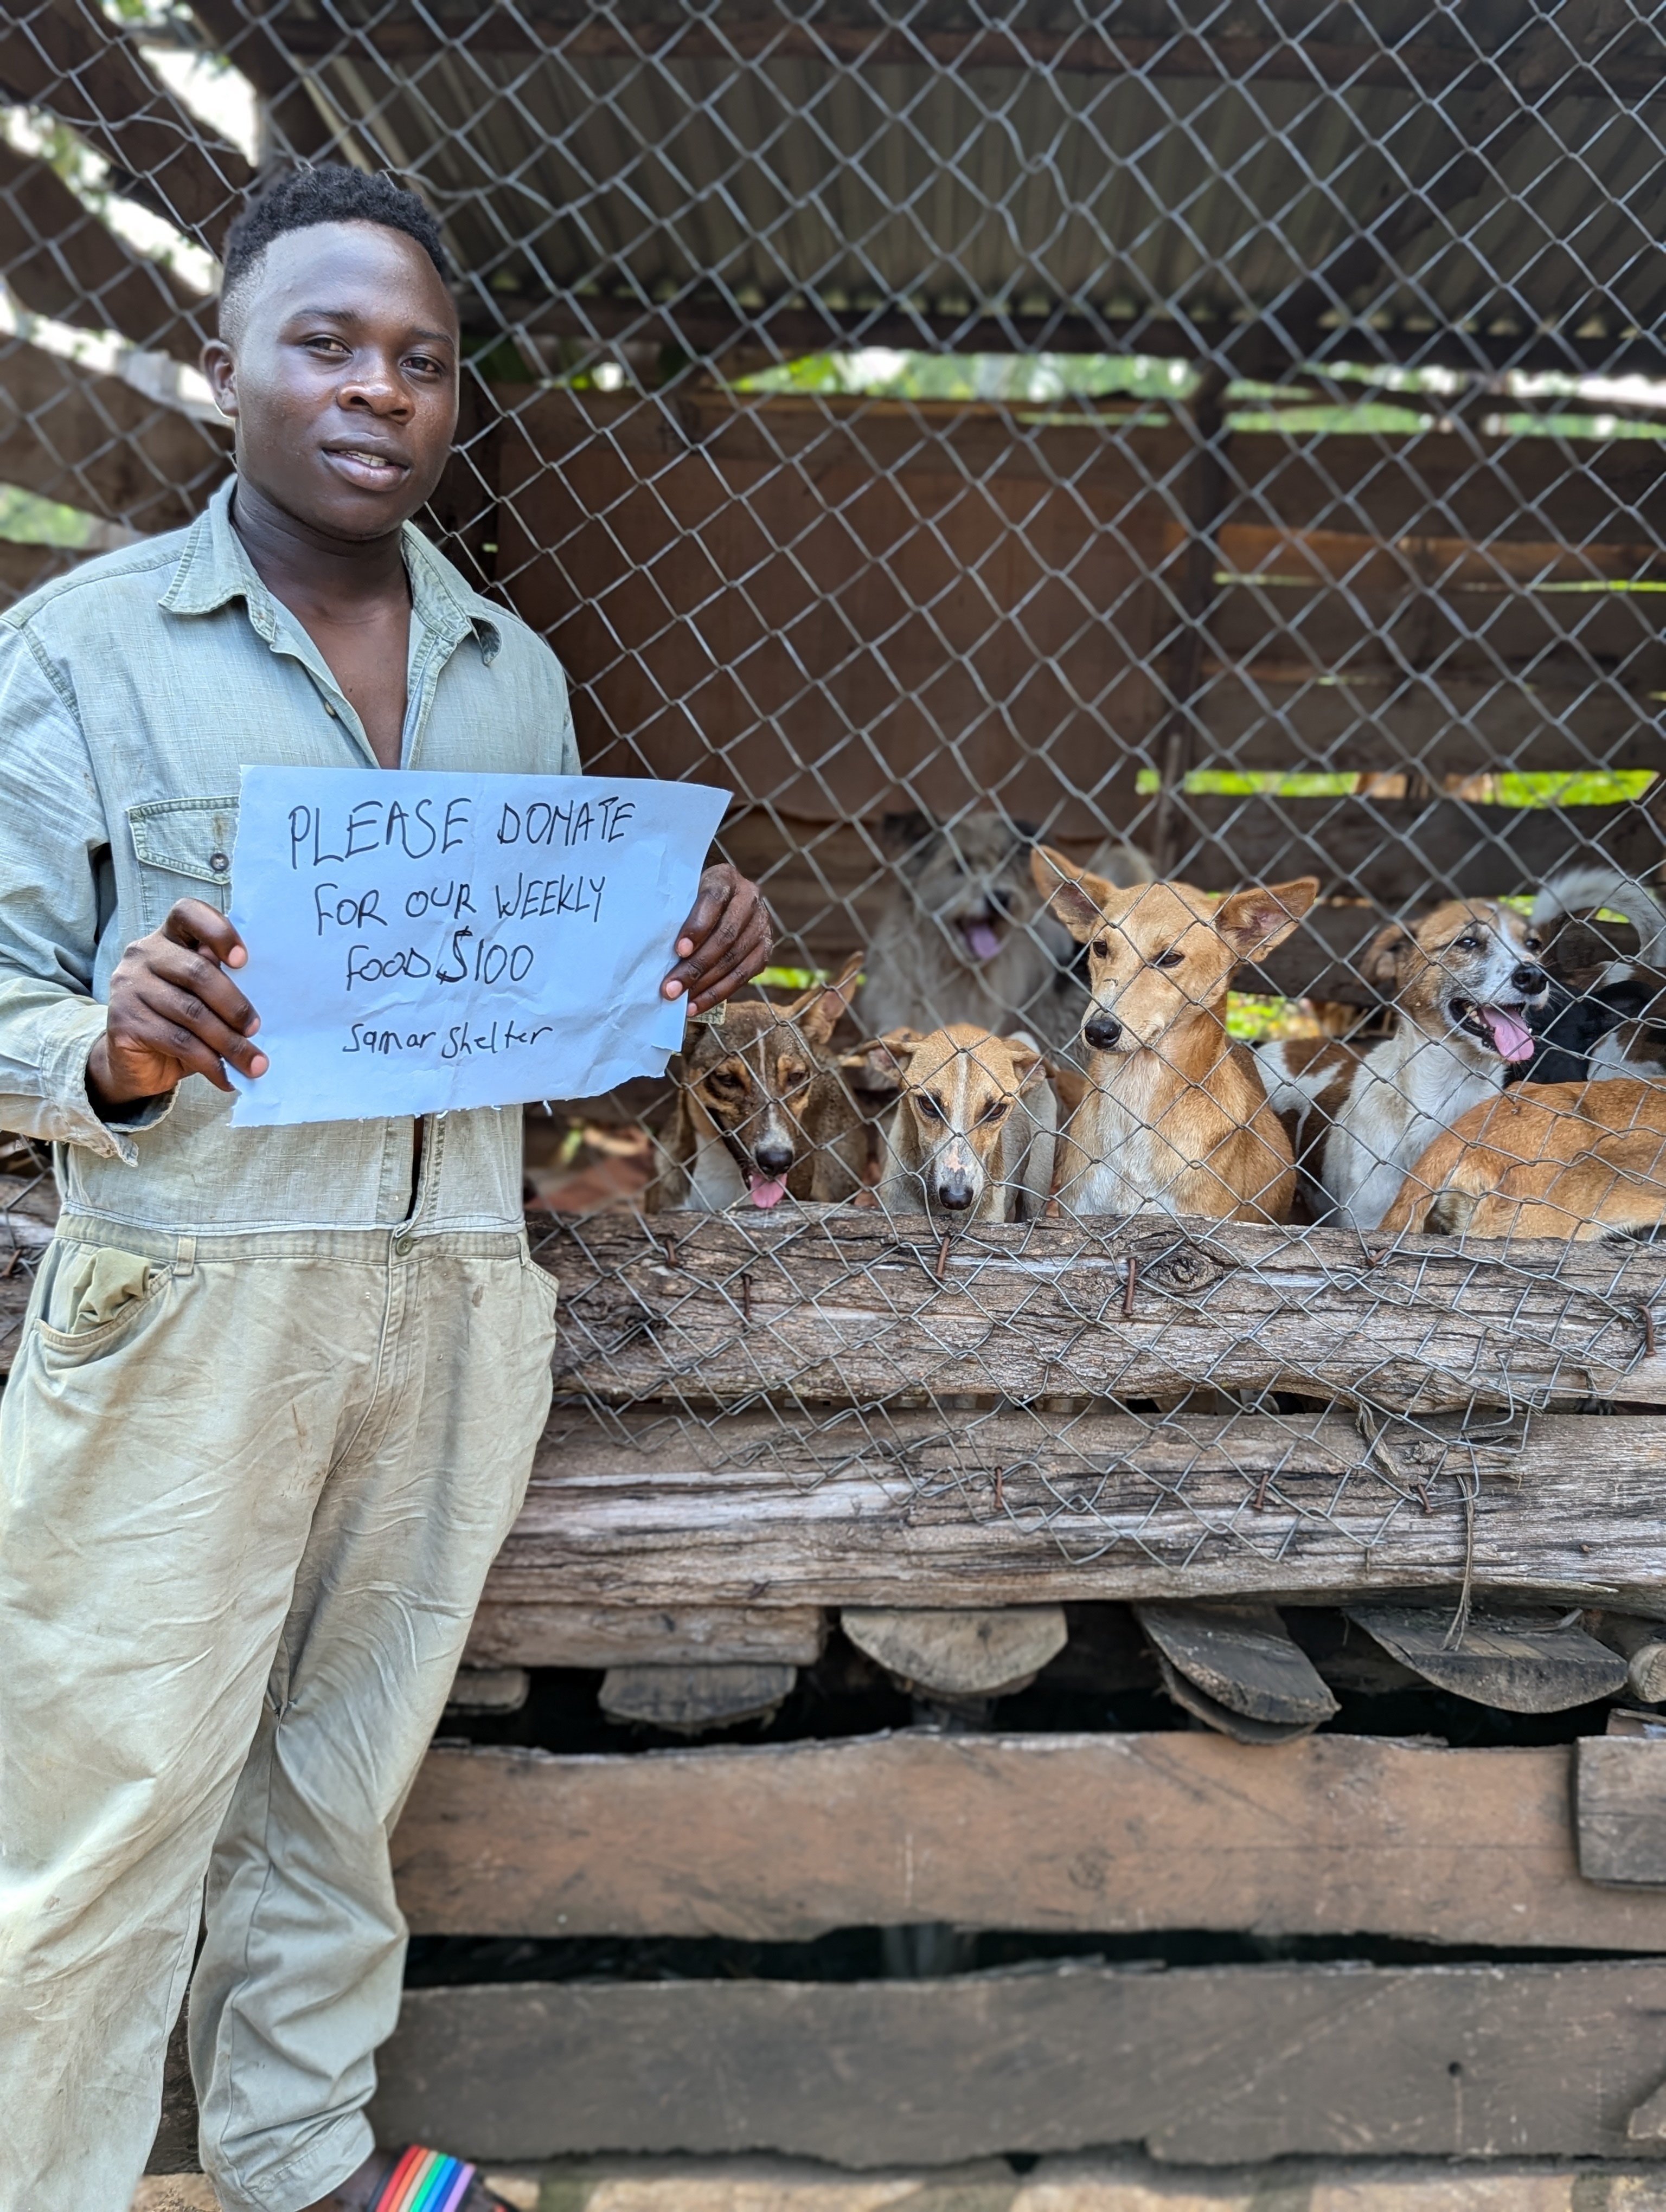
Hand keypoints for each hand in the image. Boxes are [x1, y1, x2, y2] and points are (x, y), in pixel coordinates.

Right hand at [87, 898, 267, 1112]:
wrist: (136, 1062)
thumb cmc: (181, 1023)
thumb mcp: (204, 1000)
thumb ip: (223, 986)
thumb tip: (267, 999)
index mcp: (169, 937)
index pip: (188, 913)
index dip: (218, 931)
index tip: (243, 960)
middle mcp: (144, 954)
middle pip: (198, 971)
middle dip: (234, 1005)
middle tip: (256, 1029)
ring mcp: (129, 986)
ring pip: (191, 1012)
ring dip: (229, 1043)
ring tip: (254, 1064)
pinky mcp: (123, 1022)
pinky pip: (177, 1041)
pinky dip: (209, 1062)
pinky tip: (226, 1077)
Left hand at [661, 862, 771, 1015]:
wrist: (719, 899)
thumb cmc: (689, 899)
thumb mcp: (682, 894)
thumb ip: (673, 912)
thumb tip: (649, 949)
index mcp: (725, 878)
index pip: (713, 900)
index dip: (697, 927)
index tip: (678, 950)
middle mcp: (749, 898)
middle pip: (725, 936)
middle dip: (696, 966)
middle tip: (670, 988)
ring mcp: (761, 924)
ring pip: (735, 959)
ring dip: (705, 985)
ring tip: (680, 1000)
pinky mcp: (765, 948)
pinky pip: (744, 976)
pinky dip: (718, 993)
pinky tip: (696, 1005)